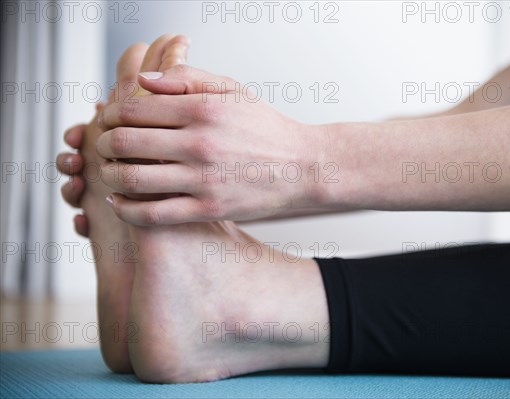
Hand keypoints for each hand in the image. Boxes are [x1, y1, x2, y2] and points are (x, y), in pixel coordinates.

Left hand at [96, 65, 325, 224]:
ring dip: (109, 174)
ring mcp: (204, 179)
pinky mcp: (209, 209)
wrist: (303, 167)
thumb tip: (142, 81)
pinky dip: (127, 208)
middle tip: (104, 145)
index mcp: (203, 109)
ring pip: (133, 179)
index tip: (109, 118)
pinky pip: (154, 214)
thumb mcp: (232, 90)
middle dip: (104, 142)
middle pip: (125, 142)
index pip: (133, 109)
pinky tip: (120, 201)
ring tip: (109, 171)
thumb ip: (186, 78)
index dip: (111, 113)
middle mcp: (200, 143)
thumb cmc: (266, 128)